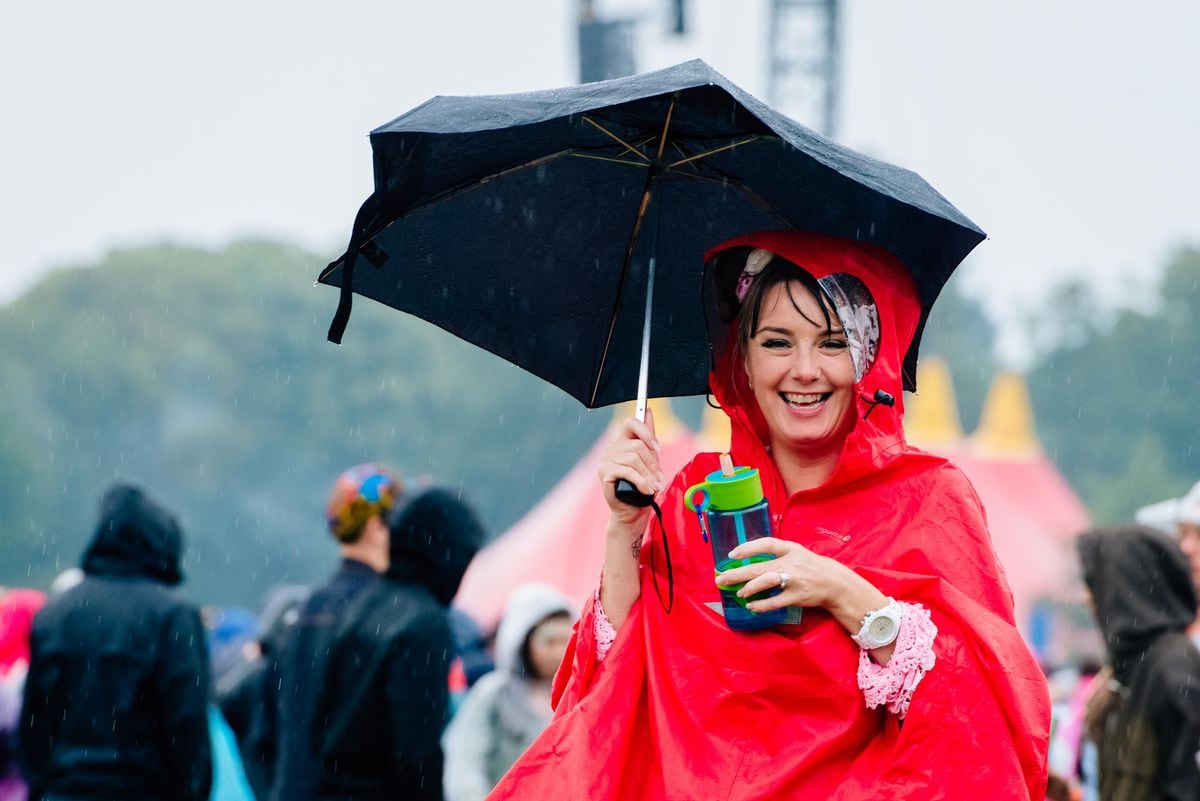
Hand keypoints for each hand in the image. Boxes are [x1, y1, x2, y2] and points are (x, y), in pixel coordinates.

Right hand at [597, 407, 666, 529]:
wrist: (631, 511)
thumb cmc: (641, 486)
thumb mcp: (649, 461)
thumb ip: (648, 438)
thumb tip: (649, 410)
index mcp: (622, 442)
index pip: (631, 422)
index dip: (646, 431)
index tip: (657, 447)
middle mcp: (612, 448)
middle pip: (637, 445)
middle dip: (653, 464)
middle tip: (660, 479)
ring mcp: (606, 460)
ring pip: (634, 459)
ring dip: (649, 475)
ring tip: (654, 487)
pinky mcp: (604, 473)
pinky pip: (627, 471)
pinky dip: (641, 481)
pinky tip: (646, 490)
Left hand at [715, 537, 846, 612]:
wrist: (834, 582)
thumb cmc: (809, 567)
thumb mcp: (796, 553)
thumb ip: (776, 555)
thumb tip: (748, 560)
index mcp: (790, 549)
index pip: (767, 544)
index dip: (748, 548)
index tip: (732, 554)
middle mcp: (791, 562)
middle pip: (760, 566)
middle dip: (738, 573)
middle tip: (721, 578)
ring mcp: (794, 580)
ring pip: (767, 581)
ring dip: (750, 587)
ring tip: (739, 591)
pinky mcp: (797, 596)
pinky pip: (775, 601)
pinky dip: (761, 604)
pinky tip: (751, 605)